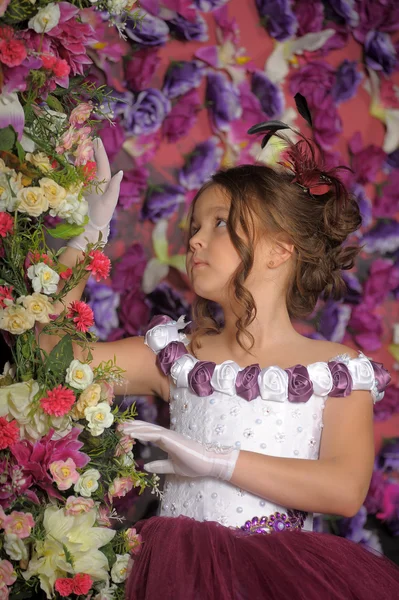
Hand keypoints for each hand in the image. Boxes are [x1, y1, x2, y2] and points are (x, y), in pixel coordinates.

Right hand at [68, 138, 122, 250]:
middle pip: (93, 162)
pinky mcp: (79, 190)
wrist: (92, 227)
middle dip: (90, 150)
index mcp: (105, 182)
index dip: (100, 152)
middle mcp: (97, 181)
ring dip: (80, 157)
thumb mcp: (109, 202)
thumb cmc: (102, 215)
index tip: (96, 140)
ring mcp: (87, 185)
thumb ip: (114, 187)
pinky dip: (72, 167)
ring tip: (76, 145)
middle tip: (86, 137)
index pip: (102, 164)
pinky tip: (67, 160)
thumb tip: (120, 172)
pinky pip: (76, 175)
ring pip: (84, 167)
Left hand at [121, 420, 238, 480]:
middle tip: (120, 425)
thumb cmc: (194, 464)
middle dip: (134, 426)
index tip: (126, 431)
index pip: (150, 434)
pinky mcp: (172, 439)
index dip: (138, 431)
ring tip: (123, 428)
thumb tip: (146, 467)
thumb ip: (160, 465)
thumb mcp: (172, 467)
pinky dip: (143, 433)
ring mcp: (170, 436)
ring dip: (135, 428)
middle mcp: (167, 436)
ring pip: (149, 429)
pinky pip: (155, 434)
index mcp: (167, 441)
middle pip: (147, 428)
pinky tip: (133, 434)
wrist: (208, 464)